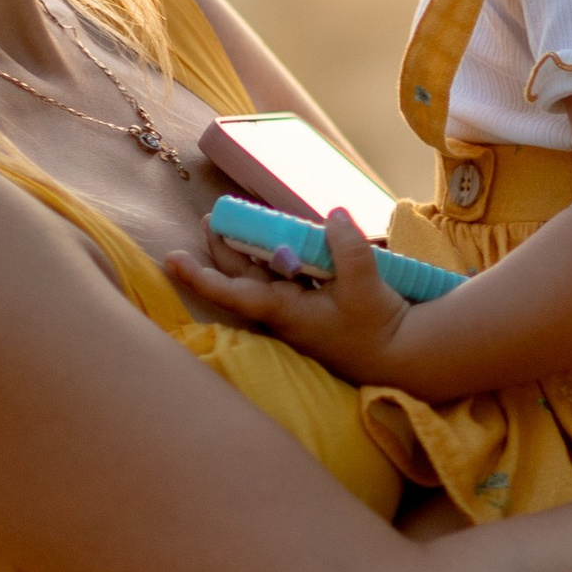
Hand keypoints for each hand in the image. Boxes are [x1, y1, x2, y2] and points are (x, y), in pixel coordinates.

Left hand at [167, 209, 415, 384]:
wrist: (399, 357)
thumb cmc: (377, 328)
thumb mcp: (365, 285)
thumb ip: (348, 247)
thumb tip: (333, 215)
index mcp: (285, 310)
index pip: (232, 292)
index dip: (200, 275)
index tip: (172, 259)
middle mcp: (282, 313)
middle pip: (241, 277)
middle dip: (222, 248)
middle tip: (211, 218)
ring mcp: (295, 313)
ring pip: (259, 278)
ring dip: (246, 251)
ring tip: (233, 223)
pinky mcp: (310, 310)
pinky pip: (281, 281)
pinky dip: (273, 259)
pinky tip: (276, 243)